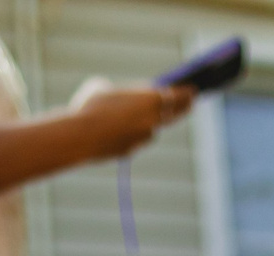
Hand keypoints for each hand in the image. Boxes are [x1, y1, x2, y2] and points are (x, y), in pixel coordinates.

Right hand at [68, 78, 193, 159]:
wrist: (79, 135)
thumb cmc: (90, 105)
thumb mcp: (101, 87)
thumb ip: (116, 91)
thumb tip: (113, 95)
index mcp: (149, 99)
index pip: (177, 95)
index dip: (187, 93)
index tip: (194, 91)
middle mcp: (152, 120)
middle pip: (174, 114)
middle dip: (183, 108)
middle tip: (190, 103)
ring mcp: (143, 138)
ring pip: (152, 129)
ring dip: (151, 123)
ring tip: (141, 116)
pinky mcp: (131, 151)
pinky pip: (135, 140)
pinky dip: (131, 135)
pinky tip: (118, 131)